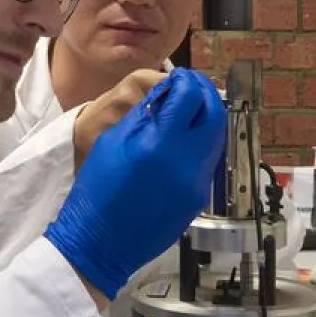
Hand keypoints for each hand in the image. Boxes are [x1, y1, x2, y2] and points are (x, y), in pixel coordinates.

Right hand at [44, 69, 226, 299]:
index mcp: (158, 142)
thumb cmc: (98, 190)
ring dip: (208, 117)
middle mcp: (185, 161)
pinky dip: (202, 142)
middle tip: (192, 86)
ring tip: (190, 111)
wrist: (102, 240)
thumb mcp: (112, 141)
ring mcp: (196, 182)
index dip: (187, 80)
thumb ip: (143, 113)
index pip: (190, 96)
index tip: (179, 76)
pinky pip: (209, 160)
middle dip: (206, 93)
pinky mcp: (199, 197)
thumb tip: (166, 91)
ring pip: (217, 137)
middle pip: (215, 114)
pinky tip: (184, 141)